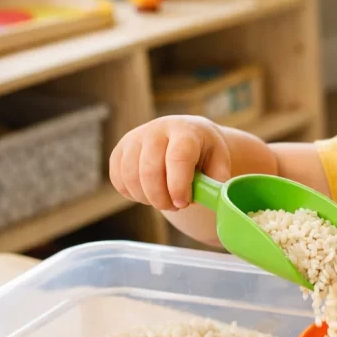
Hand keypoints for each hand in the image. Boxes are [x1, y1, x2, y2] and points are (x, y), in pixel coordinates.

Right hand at [109, 115, 230, 211]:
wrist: (184, 135)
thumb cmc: (204, 152)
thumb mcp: (219, 160)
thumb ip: (217, 178)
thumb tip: (212, 194)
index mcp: (185, 131)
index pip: (178, 158)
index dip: (179, 186)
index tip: (183, 203)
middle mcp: (156, 130)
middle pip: (150, 170)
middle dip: (161, 198)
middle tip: (176, 206)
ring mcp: (134, 138)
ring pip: (130, 177)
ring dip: (147, 199)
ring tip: (164, 201)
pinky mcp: (119, 150)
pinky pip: (118, 180)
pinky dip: (132, 194)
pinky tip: (149, 194)